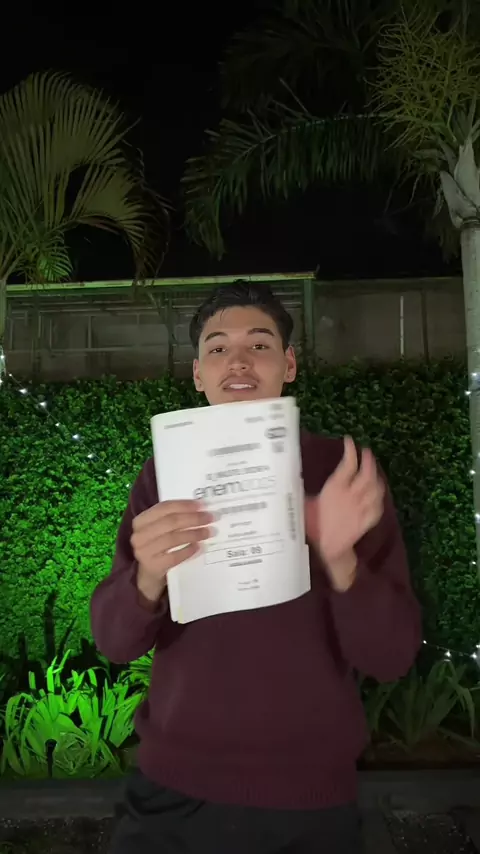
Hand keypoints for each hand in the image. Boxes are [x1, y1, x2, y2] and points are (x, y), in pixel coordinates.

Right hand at [131, 500, 214, 603]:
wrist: (148, 575)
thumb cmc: (158, 547)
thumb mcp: (160, 530)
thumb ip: (174, 518)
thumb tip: (201, 509)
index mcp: (141, 520)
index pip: (164, 507)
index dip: (185, 505)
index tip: (203, 505)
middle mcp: (139, 535)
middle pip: (170, 522)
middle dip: (193, 518)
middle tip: (210, 518)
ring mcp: (144, 552)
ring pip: (172, 538)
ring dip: (193, 534)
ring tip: (208, 532)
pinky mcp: (152, 567)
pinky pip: (174, 557)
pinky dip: (188, 551)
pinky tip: (199, 547)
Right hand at [305, 437, 384, 590]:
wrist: (327, 550)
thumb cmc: (313, 527)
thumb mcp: (305, 505)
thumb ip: (304, 493)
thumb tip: (292, 480)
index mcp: (334, 489)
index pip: (348, 465)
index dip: (351, 451)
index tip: (350, 441)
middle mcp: (351, 496)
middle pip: (366, 474)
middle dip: (369, 460)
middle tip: (367, 452)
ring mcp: (362, 507)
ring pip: (375, 487)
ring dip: (376, 476)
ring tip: (374, 469)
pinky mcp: (368, 519)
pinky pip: (378, 504)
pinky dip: (380, 495)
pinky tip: (378, 490)